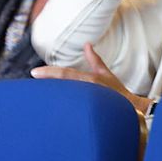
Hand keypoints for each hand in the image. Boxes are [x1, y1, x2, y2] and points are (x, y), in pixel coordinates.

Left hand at [33, 44, 147, 111]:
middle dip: (45, 86)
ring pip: (64, 100)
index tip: (34, 73)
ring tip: (35, 97)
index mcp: (89, 80)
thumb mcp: (106, 74)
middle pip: (60, 88)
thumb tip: (87, 45)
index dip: (48, 73)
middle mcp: (86, 91)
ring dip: (50, 98)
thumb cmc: (118, 93)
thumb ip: (94, 60)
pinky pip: (70, 112)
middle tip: (29, 85)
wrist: (132, 111)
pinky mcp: (87, 115)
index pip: (64, 74)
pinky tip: (49, 113)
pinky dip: (60, 110)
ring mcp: (86, 104)